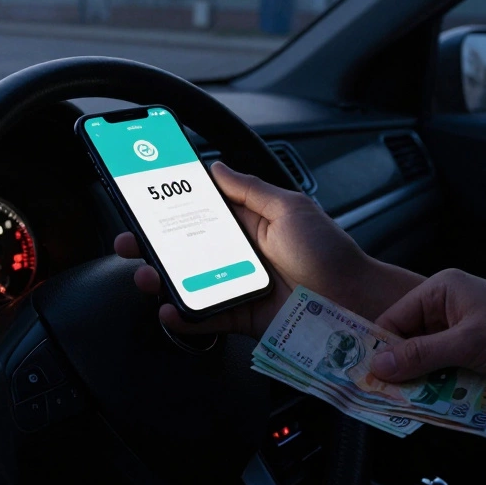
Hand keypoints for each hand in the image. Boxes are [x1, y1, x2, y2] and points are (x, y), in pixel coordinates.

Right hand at [113, 161, 422, 337]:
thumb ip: (250, 189)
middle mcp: (239, 254)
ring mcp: (237, 287)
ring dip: (160, 278)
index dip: (171, 207)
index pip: (201, 211)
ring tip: (146, 275)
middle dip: (152, 244)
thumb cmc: (331, 253)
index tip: (143, 201)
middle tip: (129, 241)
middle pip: (185, 248)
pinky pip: (205, 317)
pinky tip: (169, 309)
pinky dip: (183, 316)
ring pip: (188, 282)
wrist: (356, 304)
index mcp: (249, 223)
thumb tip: (215, 166)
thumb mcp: (291, 207)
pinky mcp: (242, 319)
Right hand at [369, 269, 485, 394]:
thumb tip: (376, 366)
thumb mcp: (467, 344)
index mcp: (441, 291)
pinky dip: (439, 388)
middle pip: (407, 341)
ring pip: (425, 361)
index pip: (394, 318)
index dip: (377, 347)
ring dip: (420, 383)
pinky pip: (445, 372)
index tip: (361, 376)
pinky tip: (431, 406)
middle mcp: (446, 309)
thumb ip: (420, 355)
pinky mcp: (473, 355)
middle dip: (398, 369)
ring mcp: (461, 334)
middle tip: (380, 397)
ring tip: (405, 406)